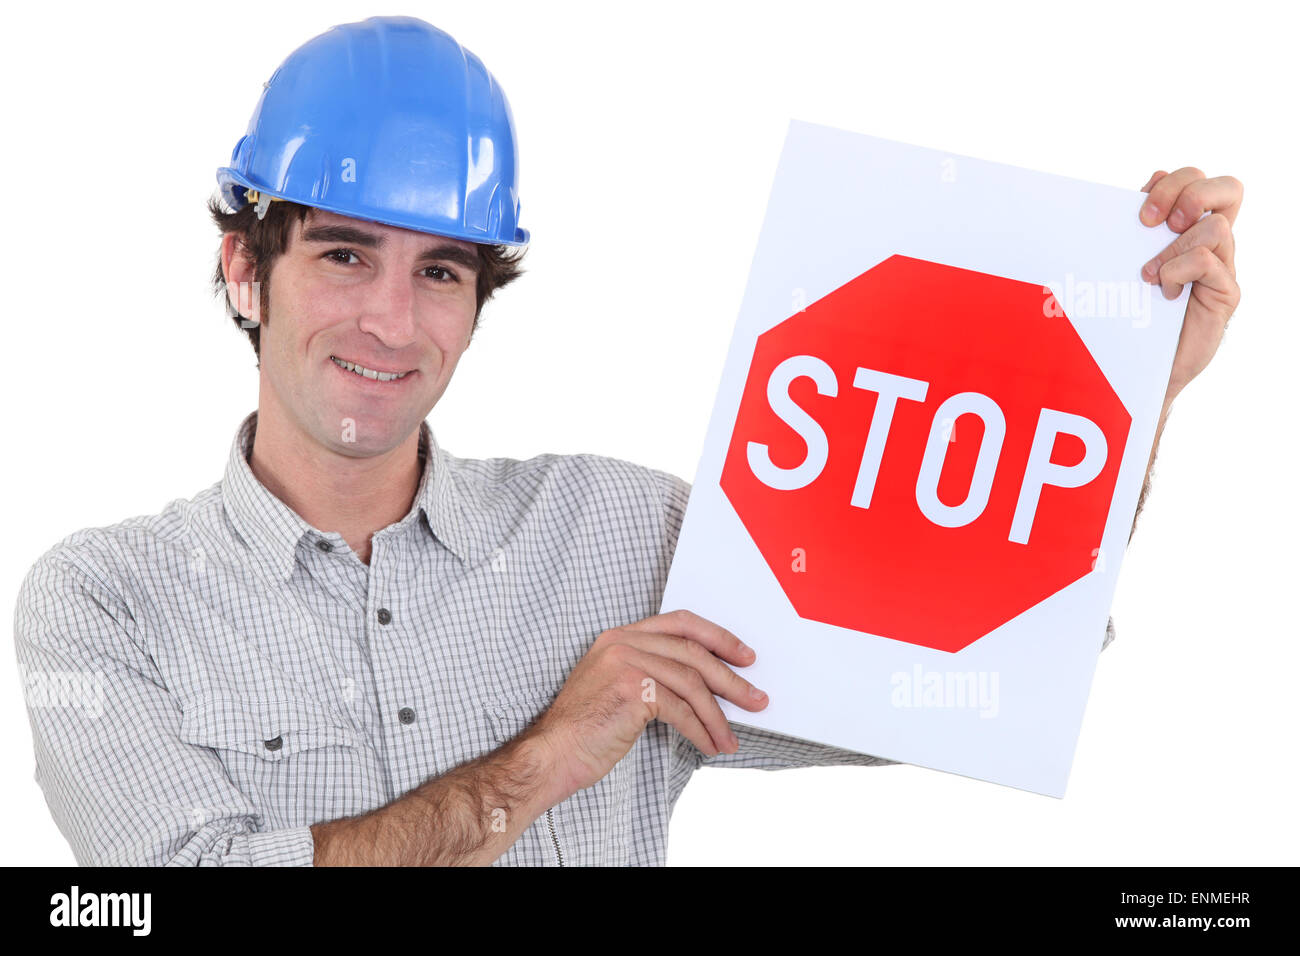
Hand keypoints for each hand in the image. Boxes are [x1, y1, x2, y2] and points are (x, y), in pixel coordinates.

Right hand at [532, 608, 767, 795]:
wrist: (552, 754)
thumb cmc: (586, 729)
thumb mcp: (618, 687)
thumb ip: (653, 673)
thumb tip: (707, 686)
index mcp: (620, 636)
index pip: (681, 623)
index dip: (718, 637)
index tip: (744, 656)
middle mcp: (623, 642)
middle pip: (693, 652)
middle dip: (730, 679)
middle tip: (755, 698)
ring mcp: (626, 663)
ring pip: (691, 683)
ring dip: (718, 715)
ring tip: (731, 737)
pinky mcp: (632, 689)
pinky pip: (681, 709)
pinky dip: (701, 730)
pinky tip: (709, 744)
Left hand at [1137, 167, 1242, 401]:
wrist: (1137, 366)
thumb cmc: (1128, 312)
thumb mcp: (1126, 262)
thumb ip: (1138, 228)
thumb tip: (1145, 183)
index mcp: (1188, 229)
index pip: (1198, 179)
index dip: (1173, 183)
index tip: (1141, 212)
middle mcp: (1212, 243)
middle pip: (1229, 188)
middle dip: (1190, 193)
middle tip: (1157, 224)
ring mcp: (1223, 267)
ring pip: (1216, 226)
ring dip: (1173, 247)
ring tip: (1149, 276)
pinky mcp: (1226, 293)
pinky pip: (1209, 262)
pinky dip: (1178, 272)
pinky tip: (1163, 294)